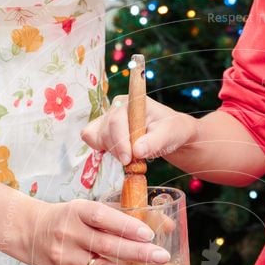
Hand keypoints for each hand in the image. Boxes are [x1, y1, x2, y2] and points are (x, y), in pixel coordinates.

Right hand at [25, 198, 170, 264]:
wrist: (31, 233)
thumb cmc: (70, 219)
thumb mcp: (90, 209)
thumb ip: (124, 215)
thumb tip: (167, 225)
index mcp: (78, 211)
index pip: (103, 217)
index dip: (126, 226)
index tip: (149, 234)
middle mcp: (70, 234)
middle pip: (107, 246)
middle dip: (137, 253)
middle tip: (162, 257)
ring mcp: (67, 259)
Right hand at [81, 96, 197, 163]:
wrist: (170, 135)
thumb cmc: (171, 130)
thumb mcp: (169, 134)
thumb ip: (154, 142)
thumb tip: (137, 151)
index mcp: (131, 102)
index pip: (116, 120)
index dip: (120, 141)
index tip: (127, 159)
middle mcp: (116, 107)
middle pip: (105, 131)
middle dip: (119, 150)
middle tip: (134, 162)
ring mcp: (108, 118)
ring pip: (97, 138)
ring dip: (113, 152)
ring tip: (132, 156)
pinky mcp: (104, 130)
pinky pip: (92, 139)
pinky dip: (102, 150)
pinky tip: (118, 154)